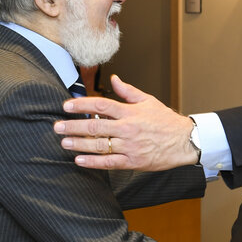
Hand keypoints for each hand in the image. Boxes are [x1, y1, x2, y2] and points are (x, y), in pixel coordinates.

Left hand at [54, 75, 197, 170]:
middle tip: (57, 126)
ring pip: (99, 145)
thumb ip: (128, 91)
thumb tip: (114, 79)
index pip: (100, 105)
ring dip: (78, 143)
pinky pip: (109, 162)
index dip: (81, 105)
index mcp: (130, 111)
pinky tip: (79, 160)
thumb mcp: (148, 101)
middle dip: (73, 125)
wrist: (184, 141)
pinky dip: (93, 162)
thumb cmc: (165, 121)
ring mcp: (129, 146)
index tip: (66, 106)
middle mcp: (127, 128)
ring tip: (63, 142)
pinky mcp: (133, 161)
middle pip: (95, 126)